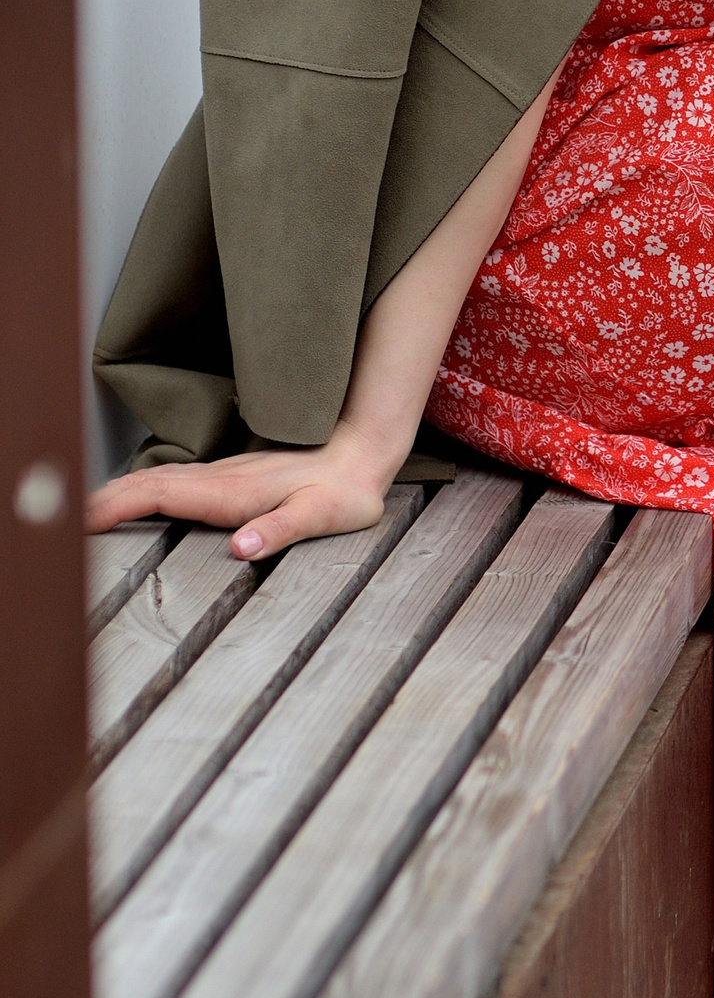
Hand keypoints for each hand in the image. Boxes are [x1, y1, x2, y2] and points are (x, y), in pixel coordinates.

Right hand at [85, 424, 402, 561]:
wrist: (363, 450)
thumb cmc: (347, 489)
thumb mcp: (325, 515)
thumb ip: (281, 529)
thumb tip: (241, 547)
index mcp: (232, 492)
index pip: (162, 494)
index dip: (121, 504)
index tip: (86, 520)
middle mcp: (221, 479)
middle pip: (149, 484)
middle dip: (105, 499)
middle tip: (66, 522)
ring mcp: (224, 474)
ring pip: (159, 479)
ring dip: (119, 492)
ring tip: (84, 513)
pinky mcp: (231, 475)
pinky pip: (175, 481)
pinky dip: (143, 489)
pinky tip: (135, 498)